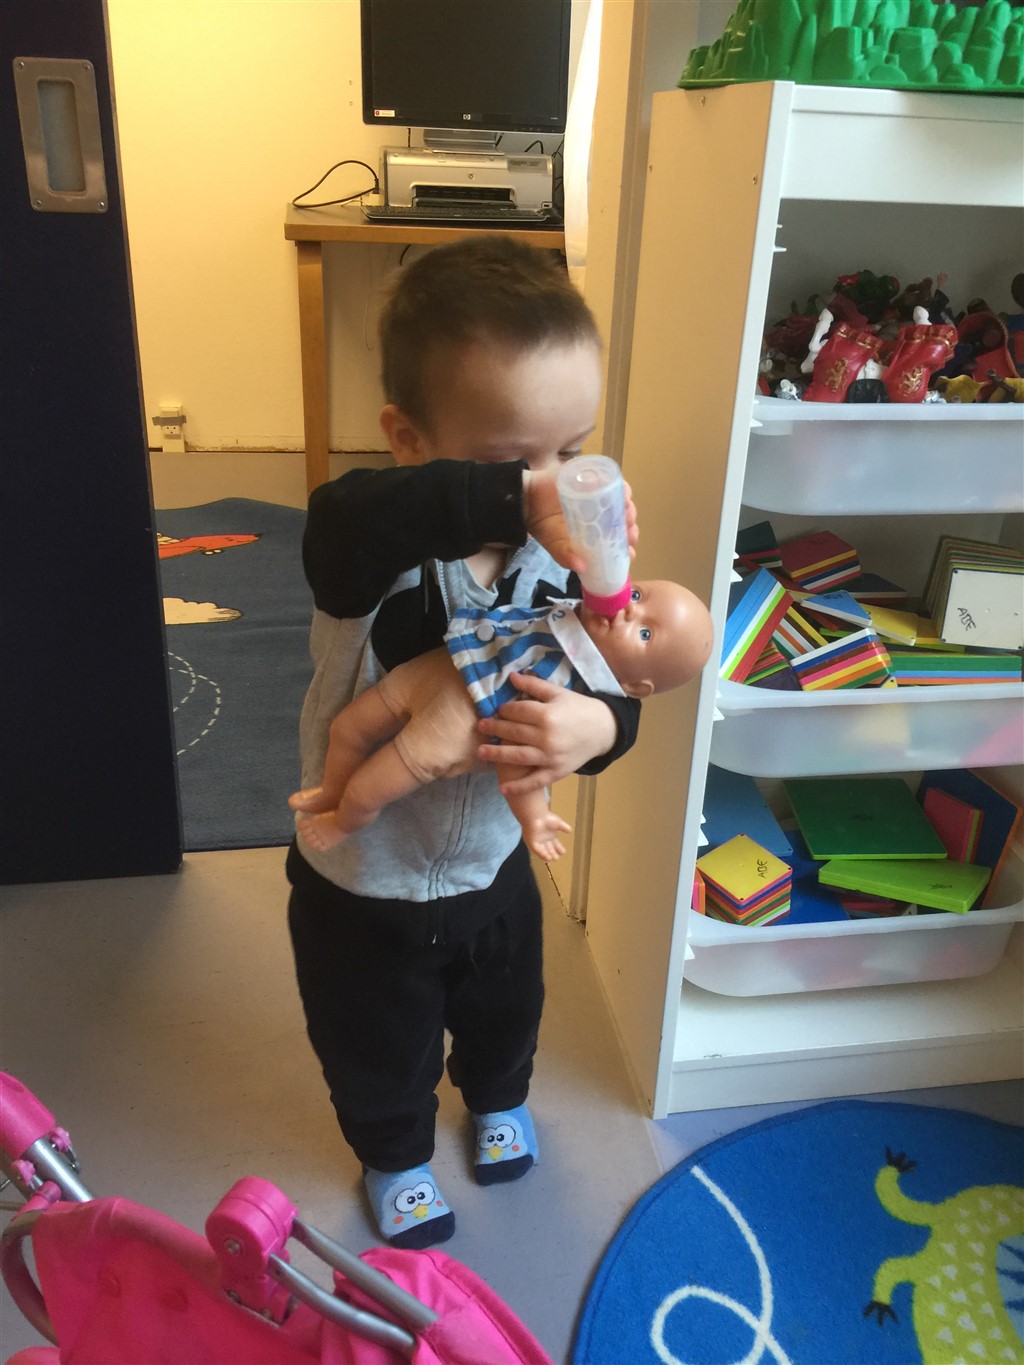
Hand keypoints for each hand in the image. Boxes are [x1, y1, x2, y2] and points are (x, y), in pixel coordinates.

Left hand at [477, 672, 617, 794]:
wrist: (603, 730)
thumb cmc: (578, 709)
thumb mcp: (558, 693)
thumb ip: (534, 685)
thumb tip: (511, 676)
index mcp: (548, 714)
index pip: (517, 711)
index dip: (505, 710)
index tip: (498, 710)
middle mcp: (547, 736)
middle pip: (514, 732)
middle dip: (495, 728)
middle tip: (480, 726)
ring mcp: (551, 756)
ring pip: (518, 756)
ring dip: (497, 754)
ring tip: (480, 752)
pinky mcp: (556, 772)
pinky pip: (535, 781)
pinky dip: (519, 786)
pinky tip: (503, 788)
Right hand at [522, 467, 638, 570]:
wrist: (527, 500)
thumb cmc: (544, 526)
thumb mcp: (556, 545)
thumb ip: (566, 556)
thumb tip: (581, 568)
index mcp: (596, 535)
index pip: (618, 541)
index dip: (627, 546)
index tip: (629, 551)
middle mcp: (601, 517)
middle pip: (624, 522)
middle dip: (630, 529)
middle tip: (627, 531)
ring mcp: (600, 498)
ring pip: (623, 503)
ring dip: (629, 509)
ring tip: (626, 513)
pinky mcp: (595, 480)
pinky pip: (613, 482)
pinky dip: (622, 488)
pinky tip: (623, 494)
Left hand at [524, 811, 571, 861]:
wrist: (536, 815)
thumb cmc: (546, 817)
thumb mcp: (558, 823)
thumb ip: (564, 827)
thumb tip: (570, 830)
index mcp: (550, 835)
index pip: (555, 844)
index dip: (559, 848)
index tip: (563, 852)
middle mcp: (543, 839)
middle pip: (549, 849)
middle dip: (553, 854)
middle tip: (557, 858)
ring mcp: (537, 841)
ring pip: (543, 851)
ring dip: (547, 855)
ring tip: (552, 859)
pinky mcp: (531, 842)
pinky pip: (536, 850)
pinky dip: (541, 853)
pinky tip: (546, 857)